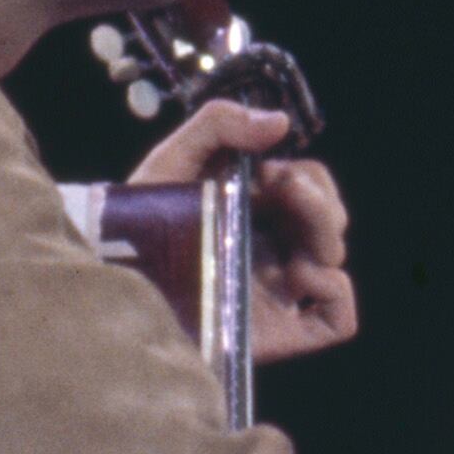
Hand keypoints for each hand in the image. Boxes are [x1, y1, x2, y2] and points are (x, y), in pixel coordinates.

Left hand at [129, 99, 357, 359]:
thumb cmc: (138, 219)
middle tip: (286, 199)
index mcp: (257, 210)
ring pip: (336, 260)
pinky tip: (301, 275)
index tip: (272, 176)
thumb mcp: (174, 157)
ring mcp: (277, 291)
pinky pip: (339, 319)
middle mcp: (271, 248)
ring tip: (286, 237)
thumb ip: (220, 123)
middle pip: (332, 222)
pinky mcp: (279, 331)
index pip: (312, 189)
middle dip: (321, 206)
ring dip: (324, 239)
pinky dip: (335, 291)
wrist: (114, 277)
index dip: (306, 179)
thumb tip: (280, 122)